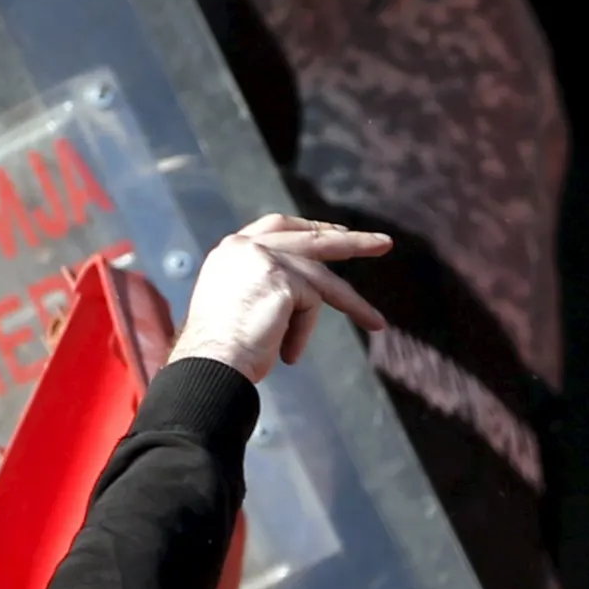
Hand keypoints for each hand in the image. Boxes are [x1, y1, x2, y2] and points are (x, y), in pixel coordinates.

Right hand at [168, 215, 392, 383]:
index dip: (308, 229)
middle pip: (309, 238)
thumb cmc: (218, 347)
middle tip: (382, 245)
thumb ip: (263, 285)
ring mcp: (263, 258)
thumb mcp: (238, 304)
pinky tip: (288, 355)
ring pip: (319, 278)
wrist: (207, 361)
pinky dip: (303, 332)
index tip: (334, 233)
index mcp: (229, 252)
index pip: (276, 227)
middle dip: (350, 242)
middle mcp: (244, 247)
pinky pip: (312, 304)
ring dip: (351, 303)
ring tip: (376, 323)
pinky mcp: (281, 277)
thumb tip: (304, 293)